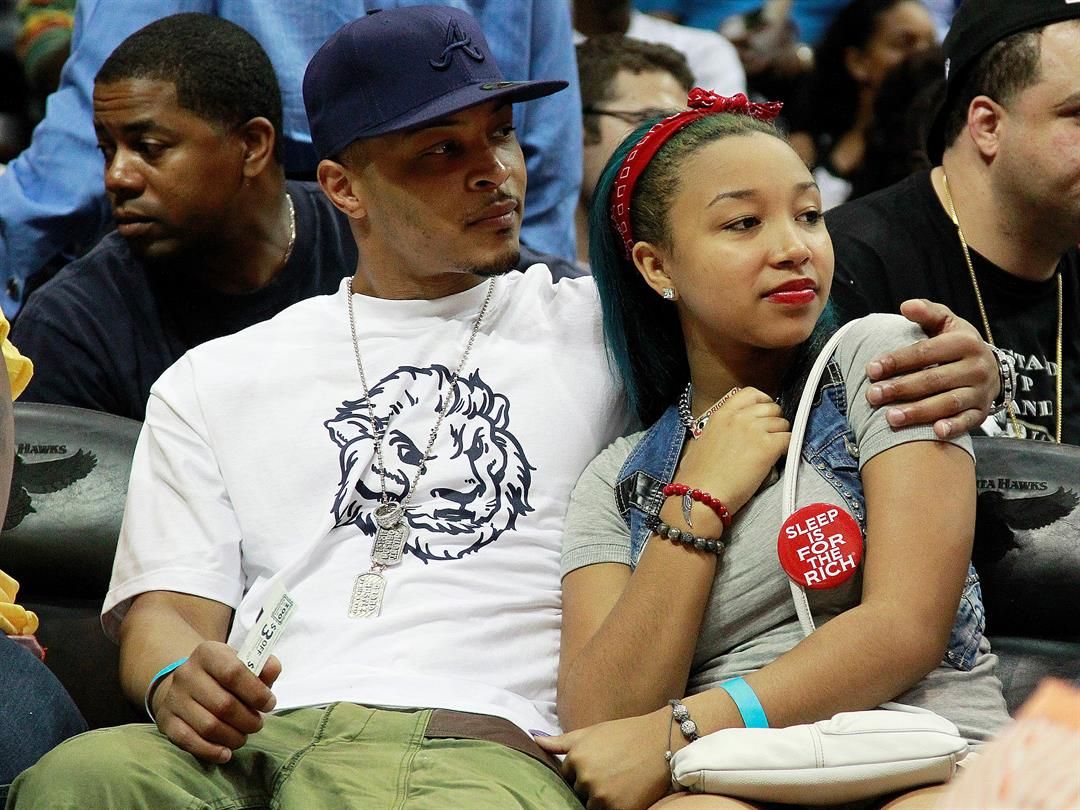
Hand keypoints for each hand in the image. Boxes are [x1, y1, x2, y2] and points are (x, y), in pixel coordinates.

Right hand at [152, 641, 279, 762]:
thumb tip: (272, 670)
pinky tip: (226, 753)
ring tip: (243, 736)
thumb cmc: (224, 675)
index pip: (233, 672)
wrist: (187, 683)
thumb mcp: (243, 663)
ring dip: (233, 737)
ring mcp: (173, 698)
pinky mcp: (165, 721)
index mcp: (208, 653)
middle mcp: (186, 673)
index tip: (269, 704)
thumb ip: (263, 667)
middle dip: (247, 720)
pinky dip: (210, 751)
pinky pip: (188, 741)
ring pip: (208, 726)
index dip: (256, 692)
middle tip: (257, 724)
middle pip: (223, 704)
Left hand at [535, 709, 672, 809]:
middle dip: (590, 785)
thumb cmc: (626, 734)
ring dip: (601, 799)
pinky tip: (625, 791)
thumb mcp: (591, 732)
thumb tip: (534, 739)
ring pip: (591, 806)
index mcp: (576, 757)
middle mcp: (585, 778)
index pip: (567, 776)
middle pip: (578, 792)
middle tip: (612, 772)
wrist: (662, 742)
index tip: (600, 764)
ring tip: (619, 781)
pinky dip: (614, 806)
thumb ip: (561, 741)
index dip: (582, 771)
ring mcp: (601, 796)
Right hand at [675, 387, 789, 515]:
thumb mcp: (701, 442)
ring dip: (781, 436)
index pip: (751, 393)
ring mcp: (754, 431)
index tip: (764, 413)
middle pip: (771, 407)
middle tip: (770, 436)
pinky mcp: (768, 448)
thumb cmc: (697, 476)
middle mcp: (739, 417)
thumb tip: (729, 435)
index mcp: (722, 414)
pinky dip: (788, 448)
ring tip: (773, 451)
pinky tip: (779, 458)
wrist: (700, 495)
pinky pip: (790, 439)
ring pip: (783, 423)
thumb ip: (719, 430)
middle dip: (774, 421)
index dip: (763, 402)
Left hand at [865, 299, 996, 438]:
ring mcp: (980, 391)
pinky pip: (969, 421)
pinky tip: (935, 432)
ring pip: (948, 403)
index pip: (925, 352)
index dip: (897, 360)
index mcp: (965, 342)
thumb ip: (927, 313)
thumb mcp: (946, 323)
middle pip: (933, 380)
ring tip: (890, 418)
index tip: (871, 369)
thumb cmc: (956, 344)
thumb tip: (906, 305)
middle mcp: (976, 367)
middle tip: (872, 396)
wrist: (990, 367)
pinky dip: (954, 427)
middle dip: (900, 388)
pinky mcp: (982, 411)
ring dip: (919, 412)